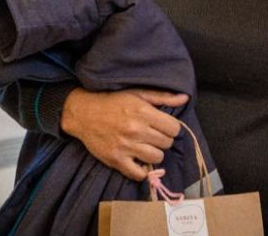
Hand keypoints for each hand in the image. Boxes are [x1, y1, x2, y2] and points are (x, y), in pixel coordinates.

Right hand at [60, 88, 189, 180]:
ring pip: (156, 158)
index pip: (173, 128)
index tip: (163, 126)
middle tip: (152, 135)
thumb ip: (162, 97)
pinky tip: (137, 160)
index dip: (171, 128)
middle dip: (162, 139)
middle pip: (166, 143)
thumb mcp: (138, 93)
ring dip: (154, 153)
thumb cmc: (112, 101)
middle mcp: (135, 130)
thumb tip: (184, 98)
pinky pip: (138, 174)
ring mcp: (125, 146)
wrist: (82, 113)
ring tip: (145, 146)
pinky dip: (141, 170)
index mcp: (143, 112)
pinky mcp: (115, 160)